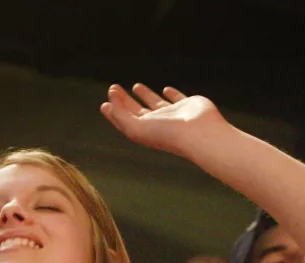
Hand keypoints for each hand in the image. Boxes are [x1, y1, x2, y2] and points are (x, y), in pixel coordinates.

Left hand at [100, 83, 227, 159]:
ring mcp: (172, 114)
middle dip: (124, 100)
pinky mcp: (187, 105)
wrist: (198, 133)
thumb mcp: (135, 127)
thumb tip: (109, 99)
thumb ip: (120, 113)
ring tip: (135, 86)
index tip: (105, 102)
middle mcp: (157, 123)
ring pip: (155, 103)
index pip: (124, 120)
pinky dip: (170, 93)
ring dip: (145, 94)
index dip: (114, 111)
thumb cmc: (167, 134)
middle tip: (114, 88)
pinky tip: (166, 89)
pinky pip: (176, 97)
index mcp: (144, 130)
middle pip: (136, 111)